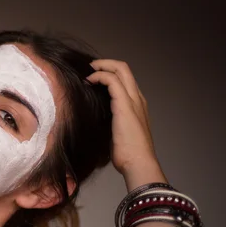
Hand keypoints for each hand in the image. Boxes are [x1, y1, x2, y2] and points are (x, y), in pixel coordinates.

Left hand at [87, 59, 166, 188]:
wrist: (138, 163)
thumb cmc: (127, 154)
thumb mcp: (117, 132)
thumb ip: (110, 121)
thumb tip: (94, 118)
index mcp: (137, 105)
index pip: (125, 79)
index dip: (109, 72)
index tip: (93, 76)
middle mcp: (137, 98)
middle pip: (124, 69)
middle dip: (105, 63)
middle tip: (88, 68)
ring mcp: (133, 100)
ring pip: (120, 70)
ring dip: (101, 66)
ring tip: (87, 72)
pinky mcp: (125, 104)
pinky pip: (112, 80)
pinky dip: (99, 76)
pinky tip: (88, 81)